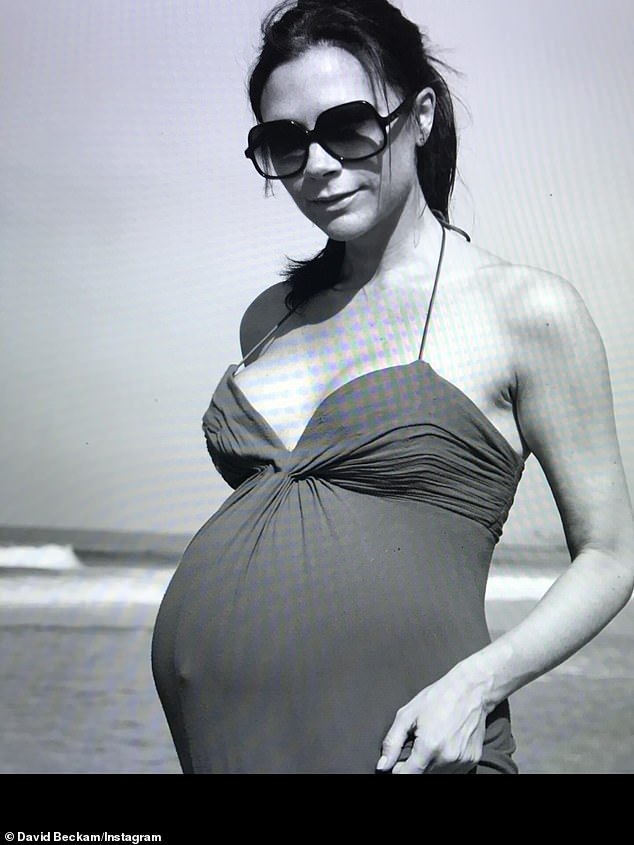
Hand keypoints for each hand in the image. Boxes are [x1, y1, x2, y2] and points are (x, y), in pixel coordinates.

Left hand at [376, 668, 491, 773]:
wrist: (471, 690)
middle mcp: (447, 758)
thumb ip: (392, 743)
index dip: (399, 770)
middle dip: (414, 767)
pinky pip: (454, 771)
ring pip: (439, 776)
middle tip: (415, 748)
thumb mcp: (407, 715)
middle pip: (423, 776)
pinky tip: (444, 746)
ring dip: (430, 767)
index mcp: (429, 747)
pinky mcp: (473, 760)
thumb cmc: (437, 698)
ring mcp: (463, 761)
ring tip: (430, 745)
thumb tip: (382, 766)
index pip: (408, 775)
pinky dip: (445, 764)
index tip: (398, 763)